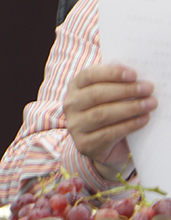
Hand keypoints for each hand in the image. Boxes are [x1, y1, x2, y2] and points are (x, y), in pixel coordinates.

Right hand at [63, 64, 155, 179]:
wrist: (105, 146)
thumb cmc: (110, 113)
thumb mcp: (109, 96)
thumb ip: (115, 84)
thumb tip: (134, 77)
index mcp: (75, 88)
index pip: (89, 75)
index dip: (111, 73)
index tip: (134, 74)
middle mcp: (70, 105)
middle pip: (96, 94)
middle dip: (125, 90)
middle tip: (148, 89)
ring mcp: (75, 126)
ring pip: (102, 114)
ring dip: (130, 108)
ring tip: (150, 104)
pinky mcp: (84, 144)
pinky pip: (108, 133)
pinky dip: (128, 125)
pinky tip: (143, 119)